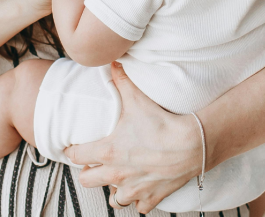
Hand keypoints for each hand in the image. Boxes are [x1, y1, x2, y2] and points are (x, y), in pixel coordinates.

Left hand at [65, 63, 201, 213]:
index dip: (72, 151)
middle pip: (87, 181)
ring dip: (113, 190)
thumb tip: (111, 62)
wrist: (192, 144)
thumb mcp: (137, 99)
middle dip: (89, 173)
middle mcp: (116, 174)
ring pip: (113, 200)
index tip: (75, 147)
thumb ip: (121, 80)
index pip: (76, 156)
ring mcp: (134, 189)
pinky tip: (141, 188)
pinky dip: (139, 199)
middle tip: (96, 162)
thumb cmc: (162, 123)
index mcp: (107, 152)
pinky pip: (139, 207)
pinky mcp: (152, 197)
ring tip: (118, 177)